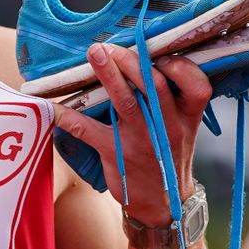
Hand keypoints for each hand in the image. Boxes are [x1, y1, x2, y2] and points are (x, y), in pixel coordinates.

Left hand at [52, 44, 211, 225]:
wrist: (163, 203)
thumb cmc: (169, 153)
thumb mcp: (182, 126)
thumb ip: (172, 96)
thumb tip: (145, 56)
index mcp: (187, 116)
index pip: (196, 85)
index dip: (181, 67)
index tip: (161, 54)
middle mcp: (167, 126)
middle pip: (153, 86)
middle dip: (131, 61)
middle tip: (110, 46)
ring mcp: (141, 140)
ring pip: (125, 102)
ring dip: (108, 75)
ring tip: (94, 53)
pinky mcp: (116, 154)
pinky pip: (88, 131)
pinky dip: (68, 117)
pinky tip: (53, 107)